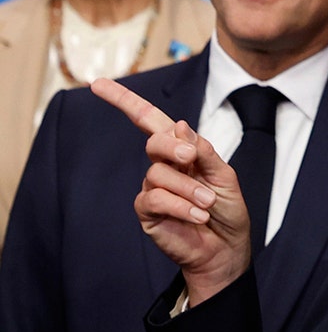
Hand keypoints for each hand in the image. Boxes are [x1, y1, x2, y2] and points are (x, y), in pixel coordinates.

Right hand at [91, 78, 250, 305]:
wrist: (227, 248)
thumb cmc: (227, 211)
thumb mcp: (224, 176)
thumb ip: (203, 152)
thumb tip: (179, 125)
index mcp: (182, 152)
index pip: (149, 121)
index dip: (124, 101)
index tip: (96, 83)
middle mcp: (164, 167)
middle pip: (154, 142)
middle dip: (173, 147)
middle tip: (193, 160)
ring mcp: (152, 189)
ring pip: (158, 174)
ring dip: (188, 189)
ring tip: (207, 204)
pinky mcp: (147, 212)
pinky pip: (154, 199)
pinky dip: (180, 206)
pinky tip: (197, 215)